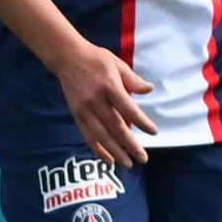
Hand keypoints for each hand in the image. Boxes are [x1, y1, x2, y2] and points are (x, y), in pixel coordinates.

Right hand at [53, 41, 158, 165]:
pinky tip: (109, 160)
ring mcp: (84, 109)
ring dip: (115, 152)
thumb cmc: (96, 59)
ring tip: (128, 164)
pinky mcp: (77, 115)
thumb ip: (133, 79)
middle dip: (130, 145)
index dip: (141, 122)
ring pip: (101, 136)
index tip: (153, 132)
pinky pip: (88, 136)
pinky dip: (98, 149)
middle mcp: (96, 100)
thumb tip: (150, 89)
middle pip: (115, 127)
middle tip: (143, 158)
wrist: (67, 57)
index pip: (128, 109)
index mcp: (109, 86)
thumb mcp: (117, 64)